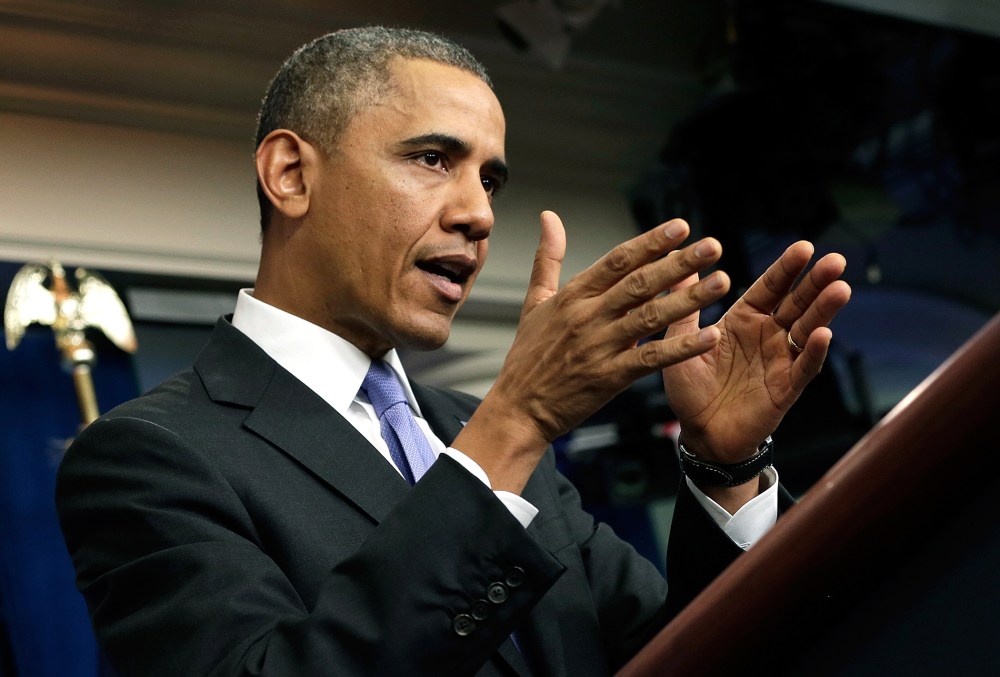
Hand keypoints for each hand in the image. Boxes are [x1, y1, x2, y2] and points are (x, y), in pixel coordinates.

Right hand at [455, 211, 730, 492]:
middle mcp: (587, 317)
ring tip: (721, 282)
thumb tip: (549, 216)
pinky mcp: (608, 377)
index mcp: (572, 296)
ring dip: (689, 299)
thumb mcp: (534, 302)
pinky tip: (710, 336)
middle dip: (679, 263)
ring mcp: (598, 347)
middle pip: (639, 283)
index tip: (681, 227)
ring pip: (650, 316)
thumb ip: (548, 258)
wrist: (518, 408)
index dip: (651, 243)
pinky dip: (681, 347)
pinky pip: (651, 359)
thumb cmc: (528, 356)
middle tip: (713, 246)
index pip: (617, 261)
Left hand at [662, 240, 851, 464]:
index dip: (786, 269)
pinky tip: (823, 335)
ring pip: (807, 331)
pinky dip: (813, 352)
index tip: (804, 247)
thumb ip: (685, 305)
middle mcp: (767, 336)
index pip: (770, 288)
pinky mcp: (785, 388)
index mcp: (744, 320)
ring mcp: (780, 361)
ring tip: (840, 289)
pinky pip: (803, 368)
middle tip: (835, 260)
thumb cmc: (690, 389)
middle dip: (815, 282)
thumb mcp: (680, 341)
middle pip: (796, 304)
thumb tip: (679, 263)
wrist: (698, 433)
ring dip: (824, 311)